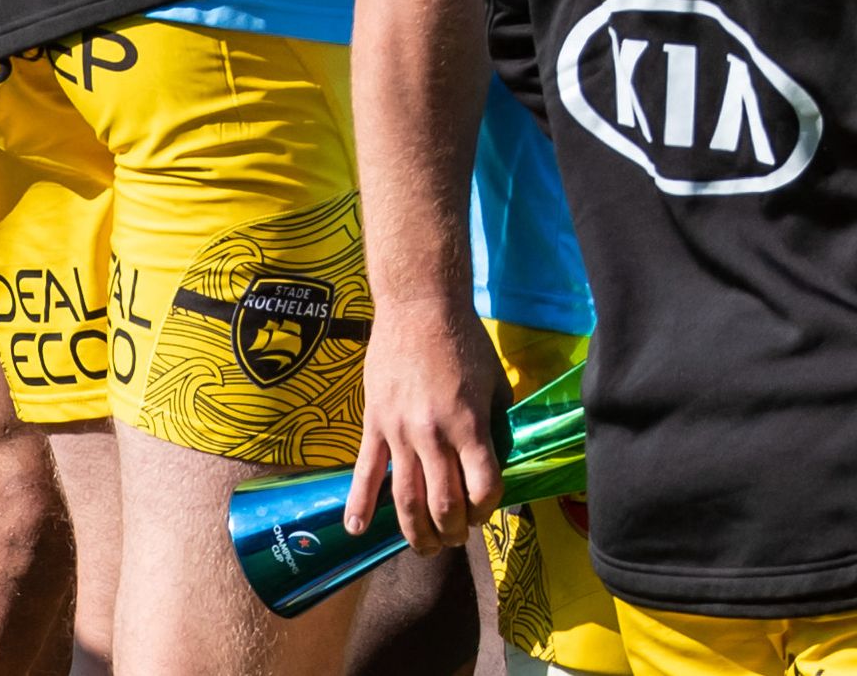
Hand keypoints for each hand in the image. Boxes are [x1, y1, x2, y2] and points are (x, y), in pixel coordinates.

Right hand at [346, 288, 511, 547]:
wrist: (418, 307)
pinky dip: (359, 505)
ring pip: (406, 499)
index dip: (488, 508)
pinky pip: (365, 472)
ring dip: (417, 533)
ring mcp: (400, 433)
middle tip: (458, 538)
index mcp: (469, 424)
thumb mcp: (494, 379)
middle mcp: (434, 435)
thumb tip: (499, 453)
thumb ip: (495, 420)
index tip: (487, 509)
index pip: (483, 486)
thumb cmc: (463, 340)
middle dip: (454, 531)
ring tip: (427, 548)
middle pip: (444, 504)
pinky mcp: (373, 425)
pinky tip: (357, 531)